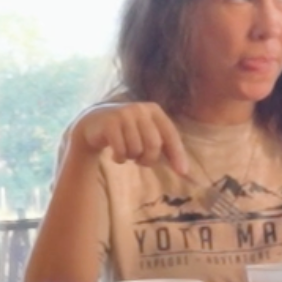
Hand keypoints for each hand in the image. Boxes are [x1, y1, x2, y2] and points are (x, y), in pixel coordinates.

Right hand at [72, 102, 190, 178]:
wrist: (95, 123)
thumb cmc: (128, 132)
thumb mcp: (148, 135)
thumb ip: (167, 150)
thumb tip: (187, 172)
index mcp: (154, 110)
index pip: (171, 135)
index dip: (177, 155)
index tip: (183, 173)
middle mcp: (140, 109)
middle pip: (154, 145)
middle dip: (148, 159)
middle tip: (140, 160)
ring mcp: (123, 114)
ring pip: (136, 149)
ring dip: (131, 157)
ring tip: (127, 152)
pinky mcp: (109, 124)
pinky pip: (121, 150)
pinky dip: (119, 158)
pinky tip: (116, 155)